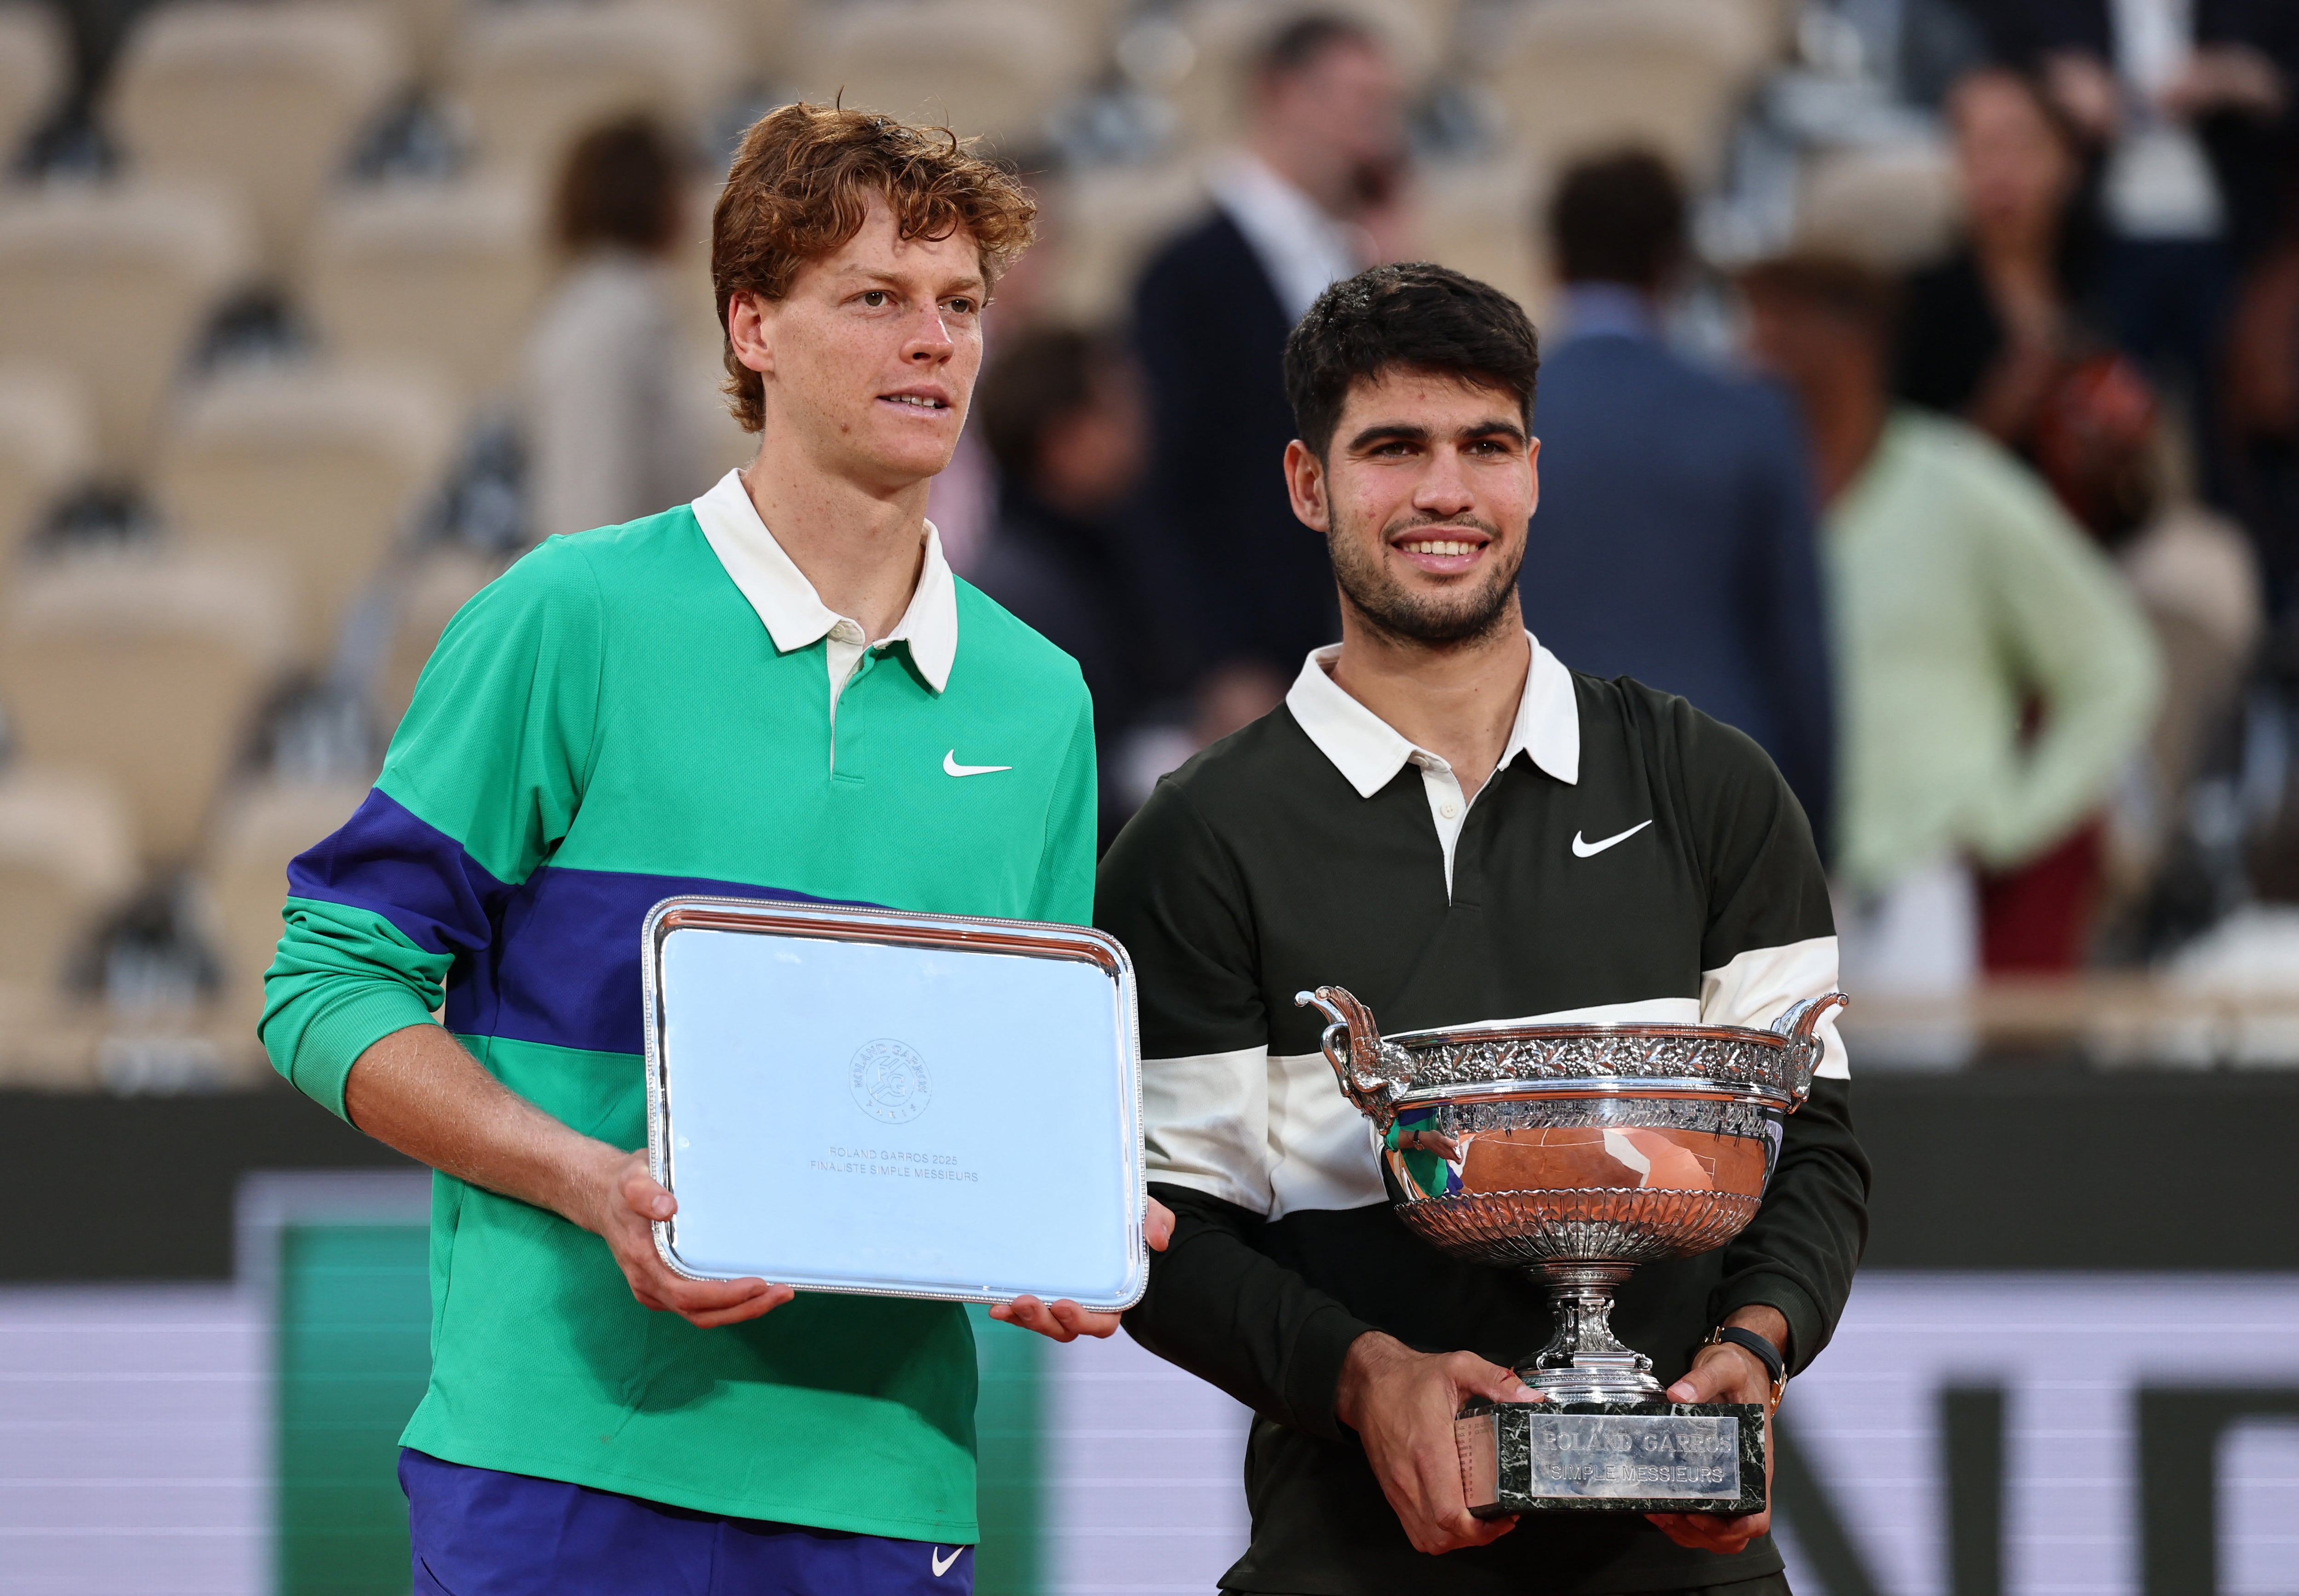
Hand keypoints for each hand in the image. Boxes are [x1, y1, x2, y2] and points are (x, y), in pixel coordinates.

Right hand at [578, 1148, 794, 1328]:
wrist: (605, 1198)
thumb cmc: (623, 1188)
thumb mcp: (631, 1179)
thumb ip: (644, 1191)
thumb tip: (667, 1207)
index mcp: (643, 1262)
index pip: (685, 1293)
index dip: (723, 1295)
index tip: (757, 1284)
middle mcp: (649, 1284)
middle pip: (699, 1312)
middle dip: (744, 1308)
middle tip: (784, 1293)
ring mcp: (656, 1289)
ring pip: (701, 1314)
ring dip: (741, 1310)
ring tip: (779, 1294)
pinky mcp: (665, 1286)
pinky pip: (698, 1305)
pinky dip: (728, 1304)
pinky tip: (754, 1290)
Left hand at [989, 1197, 1175, 1341]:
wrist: (1106, 1212)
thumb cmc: (1130, 1220)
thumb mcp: (1150, 1213)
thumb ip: (1158, 1222)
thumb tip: (1157, 1239)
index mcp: (1114, 1298)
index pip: (1101, 1323)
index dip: (1083, 1321)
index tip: (1064, 1305)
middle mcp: (1085, 1306)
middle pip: (1064, 1329)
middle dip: (1043, 1321)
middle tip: (1026, 1303)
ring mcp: (1059, 1301)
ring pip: (1041, 1323)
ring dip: (1022, 1318)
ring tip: (1004, 1304)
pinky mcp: (1040, 1291)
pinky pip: (1023, 1309)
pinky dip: (1009, 1309)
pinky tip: (994, 1300)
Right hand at [1336, 1331, 1535, 1554]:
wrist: (1369, 1382)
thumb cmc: (1410, 1378)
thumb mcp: (1458, 1366)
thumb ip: (1496, 1380)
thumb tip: (1530, 1397)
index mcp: (1429, 1448)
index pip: (1450, 1512)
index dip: (1481, 1527)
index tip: (1505, 1516)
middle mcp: (1409, 1475)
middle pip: (1442, 1534)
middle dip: (1477, 1536)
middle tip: (1501, 1518)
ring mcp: (1398, 1488)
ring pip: (1428, 1539)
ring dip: (1457, 1539)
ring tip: (1480, 1522)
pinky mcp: (1393, 1492)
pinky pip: (1415, 1532)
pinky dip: (1438, 1536)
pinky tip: (1454, 1520)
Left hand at [1644, 1310, 1784, 1554]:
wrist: (1741, 1364)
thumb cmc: (1739, 1372)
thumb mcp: (1723, 1368)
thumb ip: (1703, 1379)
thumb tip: (1678, 1395)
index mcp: (1755, 1461)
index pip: (1758, 1515)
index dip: (1733, 1526)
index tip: (1703, 1516)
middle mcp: (1745, 1477)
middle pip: (1734, 1533)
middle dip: (1702, 1534)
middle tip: (1671, 1514)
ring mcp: (1730, 1479)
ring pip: (1718, 1530)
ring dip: (1689, 1532)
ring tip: (1660, 1513)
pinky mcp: (1713, 1475)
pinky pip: (1705, 1512)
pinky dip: (1683, 1519)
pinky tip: (1660, 1505)